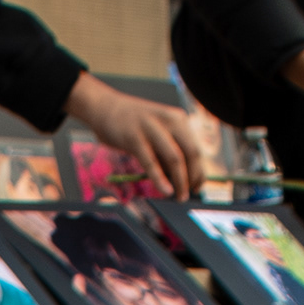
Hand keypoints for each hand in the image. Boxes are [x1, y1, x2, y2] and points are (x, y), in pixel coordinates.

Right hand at [65, 73, 199, 200]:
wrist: (104, 107)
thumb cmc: (131, 125)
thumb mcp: (155, 133)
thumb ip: (166, 151)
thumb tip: (179, 179)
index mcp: (178, 119)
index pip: (196, 149)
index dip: (199, 171)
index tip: (198, 187)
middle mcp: (169, 120)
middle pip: (191, 153)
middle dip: (193, 177)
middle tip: (190, 194)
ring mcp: (152, 128)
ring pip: (175, 158)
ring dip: (180, 181)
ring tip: (180, 197)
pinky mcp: (134, 137)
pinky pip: (151, 162)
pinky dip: (160, 179)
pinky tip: (166, 191)